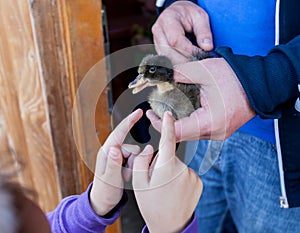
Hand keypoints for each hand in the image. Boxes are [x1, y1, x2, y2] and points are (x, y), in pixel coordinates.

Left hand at [90, 109, 142, 215]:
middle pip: (132, 148)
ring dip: (133, 167)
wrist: (103, 202)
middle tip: (124, 176)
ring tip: (123, 177)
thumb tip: (115, 148)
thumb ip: (114, 164)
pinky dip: (133, 169)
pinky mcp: (121, 162)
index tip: (139, 112)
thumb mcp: (110, 180)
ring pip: (135, 155)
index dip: (130, 121)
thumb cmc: (104, 192)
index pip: (119, 133)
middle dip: (132, 162)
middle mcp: (111, 152)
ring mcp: (116, 157)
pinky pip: (134, 161)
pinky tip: (125, 177)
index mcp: (106, 152)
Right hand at [132, 112, 202, 232]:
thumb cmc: (151, 204)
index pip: (168, 140)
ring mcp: (193, 175)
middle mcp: (183, 168)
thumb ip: (141, 161)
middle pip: (169, 156)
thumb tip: (150, 148)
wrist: (171, 226)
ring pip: (177, 165)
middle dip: (161, 162)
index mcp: (167, 167)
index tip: (168, 114)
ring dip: (170, 171)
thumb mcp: (138, 182)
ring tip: (166, 189)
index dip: (168, 125)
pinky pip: (186, 173)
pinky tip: (175, 190)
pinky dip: (180, 177)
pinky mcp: (199, 182)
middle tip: (155, 181)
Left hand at [146, 58, 255, 140]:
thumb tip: (162, 76)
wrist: (262, 84)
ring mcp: (218, 133)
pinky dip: (187, 122)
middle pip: (181, 135)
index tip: (150, 113)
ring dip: (176, 123)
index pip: (177, 132)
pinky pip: (198, 130)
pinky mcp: (220, 130)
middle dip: (165, 124)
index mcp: (210, 122)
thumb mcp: (205, 70)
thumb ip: (181, 73)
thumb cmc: (236, 77)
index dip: (160, 124)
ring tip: (164, 110)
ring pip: (189, 134)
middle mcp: (214, 133)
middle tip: (153, 111)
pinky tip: (180, 111)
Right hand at [152, 1, 212, 63]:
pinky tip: (187, 66)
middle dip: (185, 61)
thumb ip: (204, 32)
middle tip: (199, 65)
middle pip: (169, 52)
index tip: (202, 56)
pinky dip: (177, 64)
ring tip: (194, 66)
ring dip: (180, 65)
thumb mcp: (200, 17)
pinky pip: (166, 60)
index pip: (176, 41)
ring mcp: (156, 40)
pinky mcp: (158, 48)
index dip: (189, 51)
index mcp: (168, 19)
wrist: (178, 12)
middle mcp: (158, 30)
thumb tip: (208, 47)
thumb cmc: (189, 14)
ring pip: (166, 59)